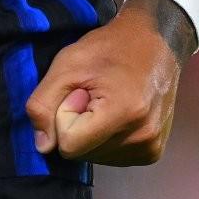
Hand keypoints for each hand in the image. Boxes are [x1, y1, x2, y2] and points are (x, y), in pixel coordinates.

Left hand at [25, 0, 191, 165]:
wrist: (155, 41)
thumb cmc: (109, 48)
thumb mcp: (66, 65)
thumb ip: (44, 104)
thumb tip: (43, 147)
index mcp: (125, 113)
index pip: (69, 145)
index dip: (65, 116)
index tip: (80, 92)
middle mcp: (143, 138)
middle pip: (82, 153)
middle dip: (78, 126)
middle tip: (93, 95)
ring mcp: (151, 147)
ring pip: (95, 157)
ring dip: (92, 133)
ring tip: (107, 102)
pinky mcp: (153, 152)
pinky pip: (112, 157)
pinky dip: (106, 139)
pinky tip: (117, 115)